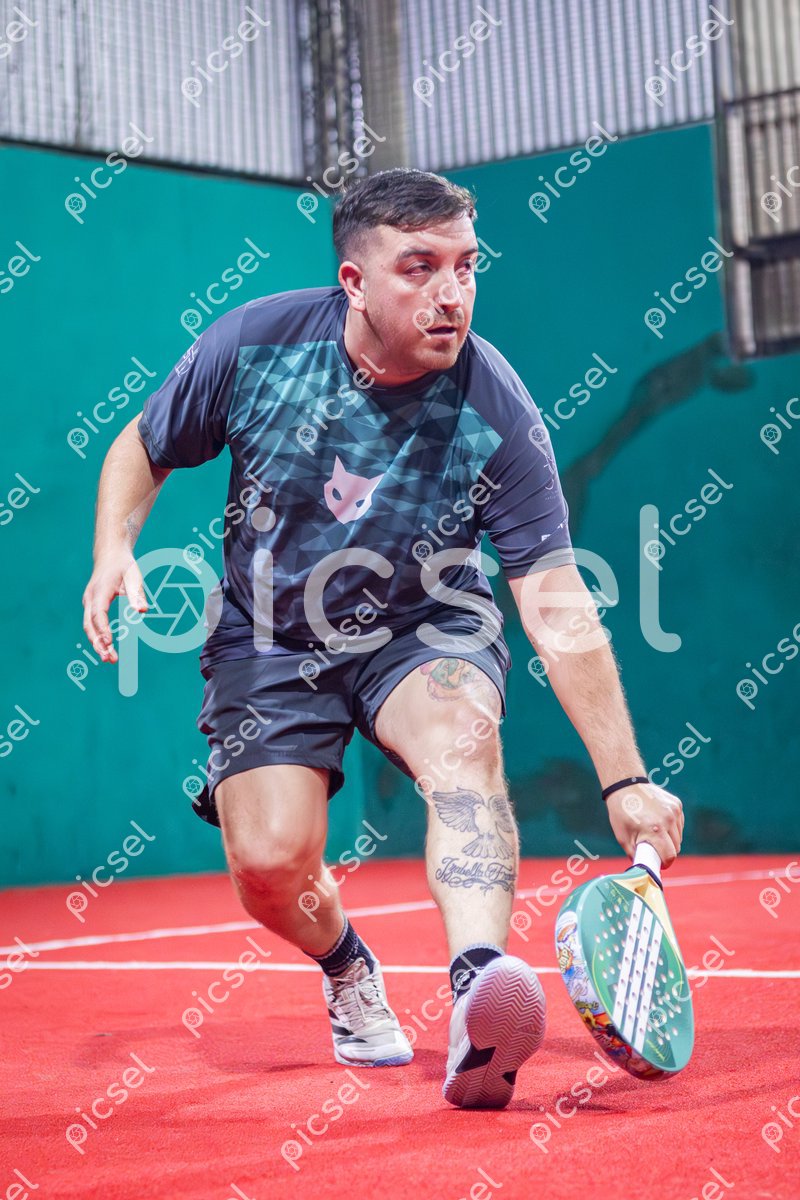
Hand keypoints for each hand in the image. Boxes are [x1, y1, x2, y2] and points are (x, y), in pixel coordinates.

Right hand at [82, 548, 147, 662]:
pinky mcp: (92, 606)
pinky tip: (107, 648)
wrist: (110, 556)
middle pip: (89, 624)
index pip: (98, 614)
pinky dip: (98, 637)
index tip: (109, 643)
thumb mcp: (134, 576)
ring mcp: (89, 603)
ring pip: (89, 627)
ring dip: (97, 643)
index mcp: (99, 591)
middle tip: (109, 659)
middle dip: (98, 643)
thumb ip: (137, 594)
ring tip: (109, 659)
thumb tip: (142, 612)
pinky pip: (91, 624)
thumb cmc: (123, 566)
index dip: (103, 629)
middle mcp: (90, 599)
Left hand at [605, 781, 683, 868]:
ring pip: (679, 836)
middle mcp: (668, 820)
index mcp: (655, 830)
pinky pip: (679, 824)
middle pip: (676, 847)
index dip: (665, 863)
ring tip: (654, 833)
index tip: (659, 863)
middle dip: (666, 851)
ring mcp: (674, 811)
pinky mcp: (677, 804)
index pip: (670, 856)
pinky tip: (659, 821)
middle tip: (654, 848)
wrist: (626, 785)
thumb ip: (635, 855)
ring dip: (670, 839)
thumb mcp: (623, 837)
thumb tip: (643, 869)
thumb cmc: (622, 813)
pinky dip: (672, 827)